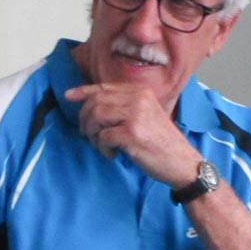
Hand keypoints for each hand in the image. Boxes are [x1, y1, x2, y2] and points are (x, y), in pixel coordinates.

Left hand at [65, 81, 198, 185]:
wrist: (182, 162)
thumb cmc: (162, 142)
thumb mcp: (146, 115)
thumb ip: (124, 107)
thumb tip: (92, 105)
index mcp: (140, 92)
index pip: (104, 87)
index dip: (83, 91)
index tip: (68, 96)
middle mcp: (138, 99)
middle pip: (96, 102)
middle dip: (85, 119)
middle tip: (88, 134)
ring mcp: (135, 115)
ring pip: (96, 117)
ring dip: (92, 134)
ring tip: (101, 145)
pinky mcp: (131, 133)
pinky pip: (103, 136)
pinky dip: (102, 148)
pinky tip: (113, 154)